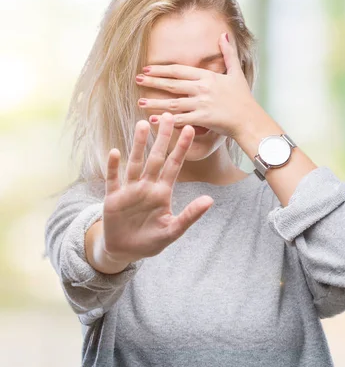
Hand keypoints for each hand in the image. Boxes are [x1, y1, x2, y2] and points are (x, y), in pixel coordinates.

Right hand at [102, 113, 213, 262]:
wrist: (125, 251)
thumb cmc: (150, 241)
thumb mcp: (173, 231)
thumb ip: (190, 215)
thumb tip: (210, 200)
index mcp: (163, 192)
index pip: (174, 165)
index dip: (181, 148)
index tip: (190, 129)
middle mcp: (147, 186)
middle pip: (156, 157)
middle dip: (162, 138)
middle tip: (167, 115)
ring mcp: (130, 190)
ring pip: (135, 163)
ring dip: (138, 145)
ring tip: (142, 125)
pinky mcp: (113, 198)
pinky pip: (113, 179)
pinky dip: (113, 167)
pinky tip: (115, 152)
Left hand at [136, 32, 261, 138]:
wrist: (249, 119)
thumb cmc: (243, 98)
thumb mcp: (236, 73)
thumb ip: (228, 54)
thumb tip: (224, 35)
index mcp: (208, 77)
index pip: (179, 70)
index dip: (161, 69)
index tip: (147, 69)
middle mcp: (202, 88)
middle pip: (172, 84)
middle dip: (152, 81)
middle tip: (136, 80)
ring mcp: (202, 104)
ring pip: (173, 102)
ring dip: (155, 102)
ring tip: (140, 102)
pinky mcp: (202, 119)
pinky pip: (181, 119)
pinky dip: (166, 119)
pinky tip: (154, 119)